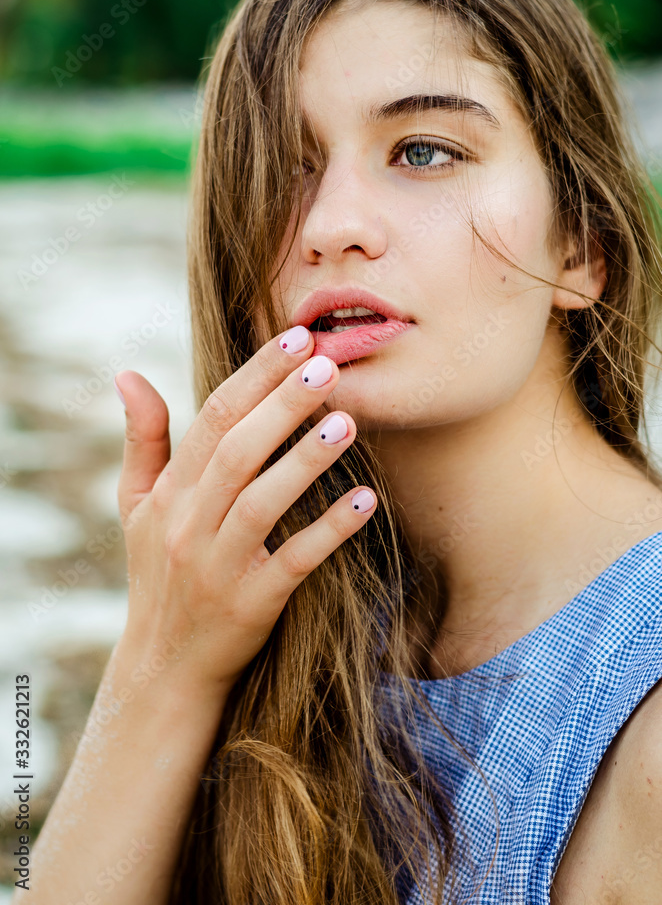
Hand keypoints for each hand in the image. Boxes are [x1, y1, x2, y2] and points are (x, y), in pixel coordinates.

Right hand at [113, 327, 376, 694]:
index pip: (213, 419)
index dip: (256, 376)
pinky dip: (328, 532)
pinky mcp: (252, 605)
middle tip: (329, 364)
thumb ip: (142, 439)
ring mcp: (219, 566)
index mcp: (170, 491)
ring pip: (260, 504)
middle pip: (237, 452)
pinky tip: (364, 502)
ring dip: (304, 461)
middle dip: (283, 405)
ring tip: (347, 420)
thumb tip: (129, 374)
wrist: (164, 664)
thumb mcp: (136, 505)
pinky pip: (293, 562)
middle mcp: (189, 524)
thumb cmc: (156, 571)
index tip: (296, 336)